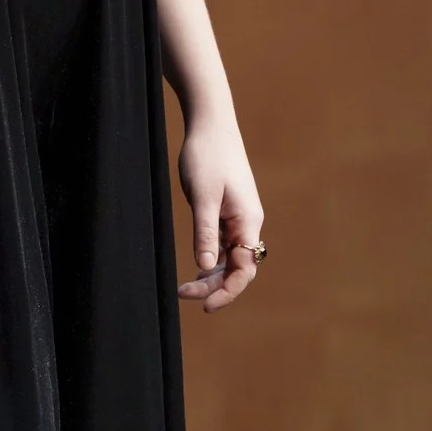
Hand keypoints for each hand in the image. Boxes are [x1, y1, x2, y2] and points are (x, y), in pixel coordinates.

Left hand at [175, 119, 263, 312]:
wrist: (210, 125)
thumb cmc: (206, 156)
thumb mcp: (202, 196)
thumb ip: (205, 231)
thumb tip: (207, 266)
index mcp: (248, 221)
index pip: (244, 268)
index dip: (228, 291)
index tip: (205, 305)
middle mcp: (248, 223)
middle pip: (238, 267)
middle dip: (215, 286)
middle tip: (183, 295)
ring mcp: (239, 217)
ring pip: (231, 257)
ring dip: (212, 274)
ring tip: (186, 288)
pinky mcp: (227, 210)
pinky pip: (224, 243)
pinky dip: (212, 258)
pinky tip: (198, 267)